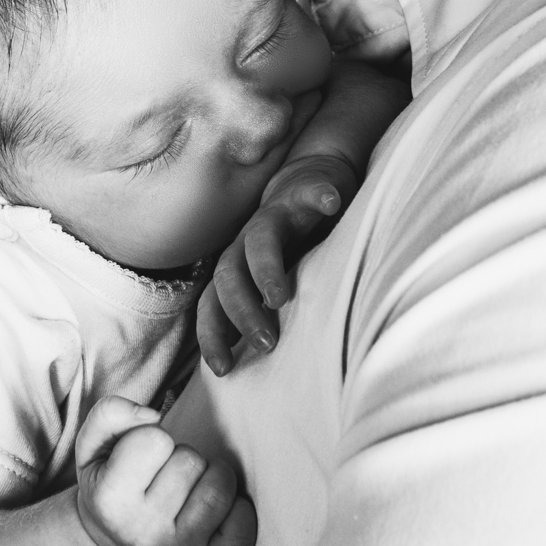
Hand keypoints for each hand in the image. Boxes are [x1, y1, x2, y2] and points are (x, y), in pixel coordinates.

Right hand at [74, 395, 256, 545]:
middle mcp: (144, 531)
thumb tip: (153, 414)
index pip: (155, 439)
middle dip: (182, 456)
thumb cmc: (109, 484)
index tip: (141, 457)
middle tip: (164, 474)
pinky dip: (239, 509)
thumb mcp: (91, 447)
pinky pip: (244, 526)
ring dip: (212, 476)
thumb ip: (110, 414)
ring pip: (221, 487)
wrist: (113, 545)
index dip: (151, 438)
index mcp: (111, 501)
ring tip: (191, 486)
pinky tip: (215, 509)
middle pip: (191, 461)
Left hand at [196, 153, 355, 375]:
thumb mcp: (275, 279)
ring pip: (261, 237)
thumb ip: (263, 313)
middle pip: (229, 273)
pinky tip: (332, 204)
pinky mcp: (308, 188)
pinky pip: (313, 189)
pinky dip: (321, 196)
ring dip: (266, 268)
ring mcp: (278, 212)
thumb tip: (258, 371)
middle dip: (242, 311)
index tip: (222, 369)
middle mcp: (249, 239)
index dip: (212, 333)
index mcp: (238, 265)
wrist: (310, 174)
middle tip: (266, 343)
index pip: (212, 301)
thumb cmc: (294, 239)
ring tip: (281, 296)